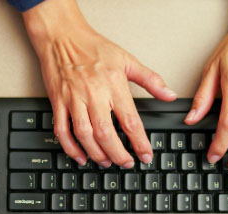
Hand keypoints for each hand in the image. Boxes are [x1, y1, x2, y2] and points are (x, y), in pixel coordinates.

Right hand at [22, 0, 176, 167]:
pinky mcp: (58, 102)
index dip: (139, 142)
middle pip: (106, 132)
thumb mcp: (127, 59)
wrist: (62, 36)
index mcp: (113, 84)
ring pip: (84, 134)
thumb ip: (150, 80)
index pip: (130, 120)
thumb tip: (169, 95)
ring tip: (106, 162)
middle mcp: (93, 93)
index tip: (145, 155)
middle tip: (126, 163)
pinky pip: (62, 130)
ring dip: (96, 153)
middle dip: (118, 153)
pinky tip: (80, 156)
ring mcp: (73, 99)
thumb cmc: (93, 47)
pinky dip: (70, 147)